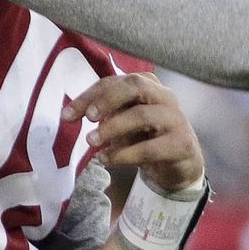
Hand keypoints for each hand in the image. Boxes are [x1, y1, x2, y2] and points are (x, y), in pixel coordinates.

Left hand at [67, 73, 205, 193]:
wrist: (181, 167)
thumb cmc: (148, 138)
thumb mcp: (125, 123)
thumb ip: (105, 114)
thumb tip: (72, 114)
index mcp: (149, 86)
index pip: (116, 82)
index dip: (89, 96)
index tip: (67, 115)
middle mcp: (164, 97)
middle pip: (135, 86)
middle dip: (107, 99)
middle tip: (88, 118)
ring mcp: (175, 119)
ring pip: (141, 115)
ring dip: (112, 128)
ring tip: (92, 142)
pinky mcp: (181, 144)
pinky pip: (149, 148)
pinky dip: (124, 154)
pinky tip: (106, 160)